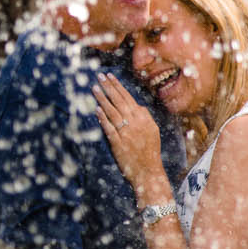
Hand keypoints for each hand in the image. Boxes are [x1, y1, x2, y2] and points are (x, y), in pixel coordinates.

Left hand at [93, 73, 165, 193]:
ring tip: (94, 88)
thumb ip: (146, 117)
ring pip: (112, 112)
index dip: (118, 86)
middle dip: (108, 87)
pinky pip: (109, 128)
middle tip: (99, 76)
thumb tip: (138, 106)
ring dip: (102, 99)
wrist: (149, 172)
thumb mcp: (153, 131)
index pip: (128, 98)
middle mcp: (135, 124)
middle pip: (119, 102)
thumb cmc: (150, 151)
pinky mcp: (118, 144)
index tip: (110, 76)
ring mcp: (126, 133)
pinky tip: (96, 109)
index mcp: (143, 119)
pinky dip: (103, 118)